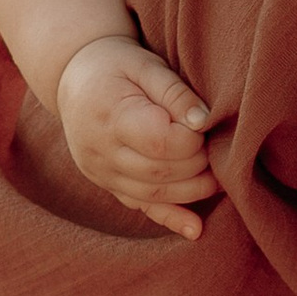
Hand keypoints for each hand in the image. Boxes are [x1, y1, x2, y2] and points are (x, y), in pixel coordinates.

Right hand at [53, 35, 217, 241]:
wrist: (75, 78)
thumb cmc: (117, 66)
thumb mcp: (146, 66)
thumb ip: (176, 93)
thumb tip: (203, 122)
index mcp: (109, 116)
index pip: (160, 143)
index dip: (192, 140)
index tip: (206, 125)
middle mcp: (100, 151)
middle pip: (160, 172)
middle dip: (199, 165)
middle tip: (220, 149)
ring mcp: (100, 173)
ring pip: (154, 193)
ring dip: (194, 191)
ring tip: (221, 177)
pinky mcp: (106, 184)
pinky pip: (140, 206)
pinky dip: (170, 218)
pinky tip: (196, 230)